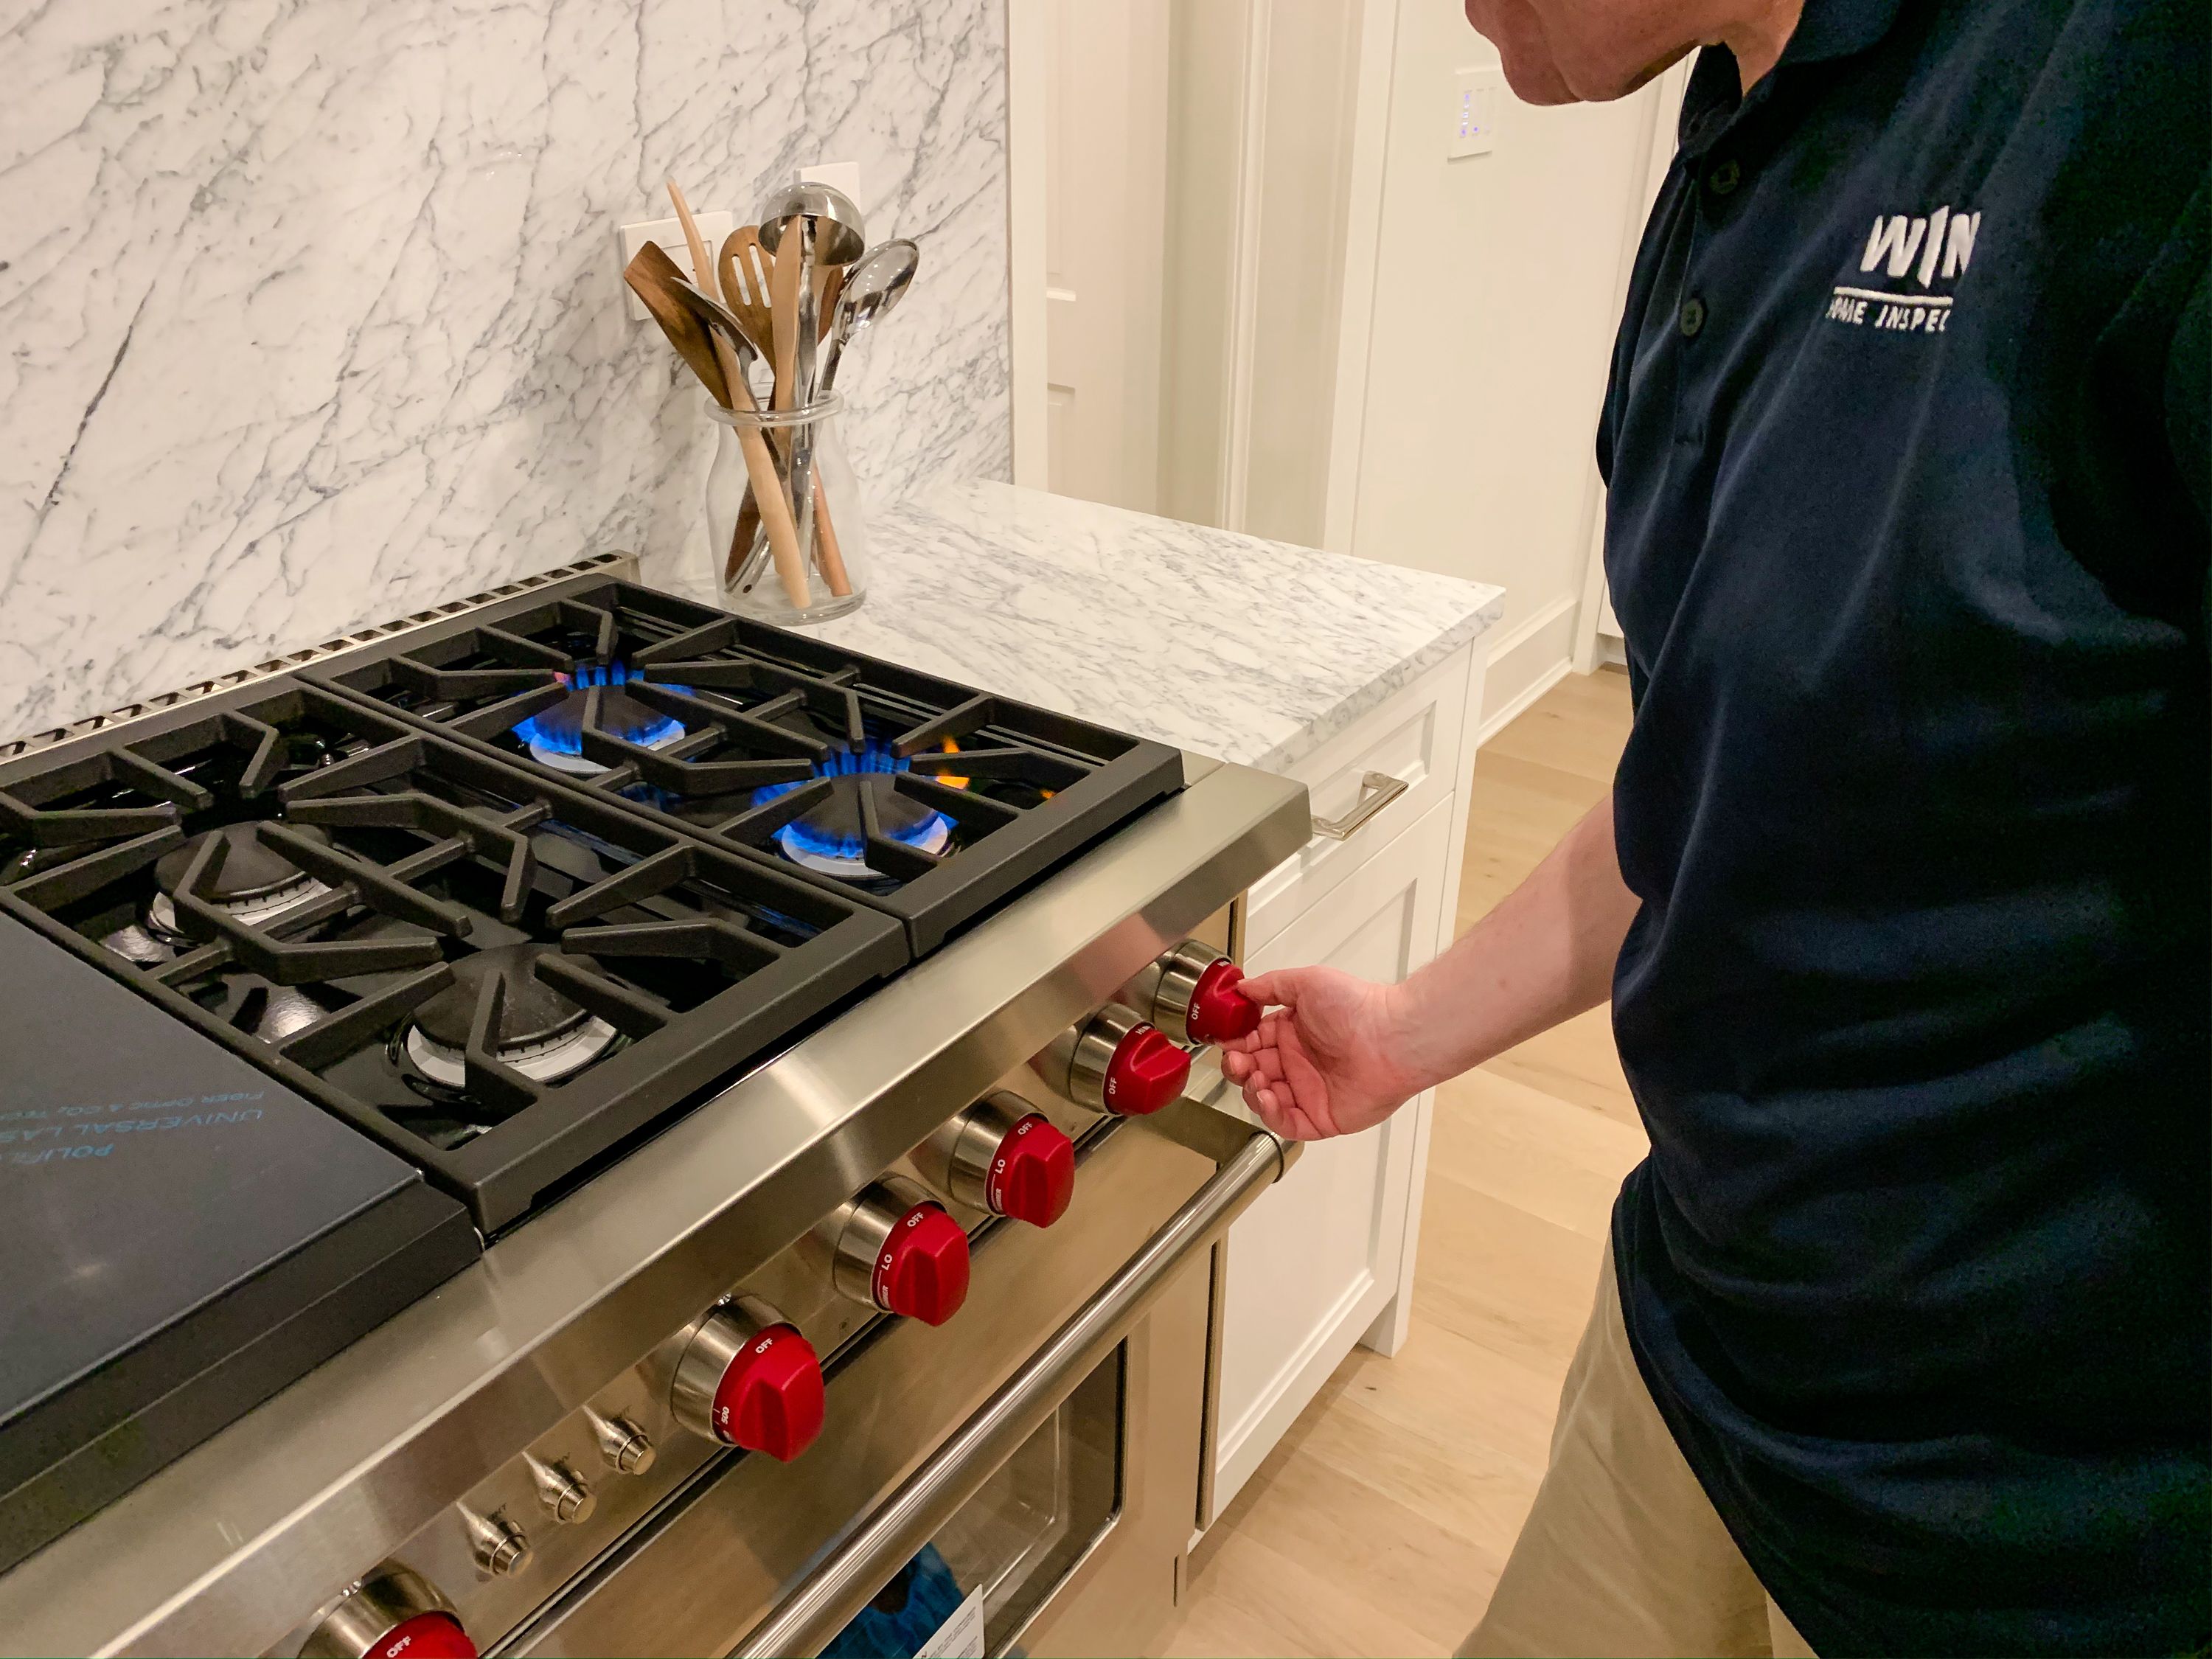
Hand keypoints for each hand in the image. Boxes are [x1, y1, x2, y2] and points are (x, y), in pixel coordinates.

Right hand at [1218, 966, 1425, 1140]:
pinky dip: (1270, 1113)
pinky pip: (1286, 1124)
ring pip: (1264, 1099)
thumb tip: (1241, 989)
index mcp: (1293, 1032)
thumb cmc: (1357, 1007)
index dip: (1235, 1043)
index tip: (1224, 1040)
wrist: (1391, 1038)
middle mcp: (1300, 1062)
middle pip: (1253, 1072)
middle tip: (1236, 1060)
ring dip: (1251, 1090)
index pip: (1252, 1042)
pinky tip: (1267, 1096)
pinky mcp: (1320, 1117)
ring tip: (1256, 1076)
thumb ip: (1270, 986)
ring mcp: (1309, 1092)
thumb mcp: (1307, 982)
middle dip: (1237, 1067)